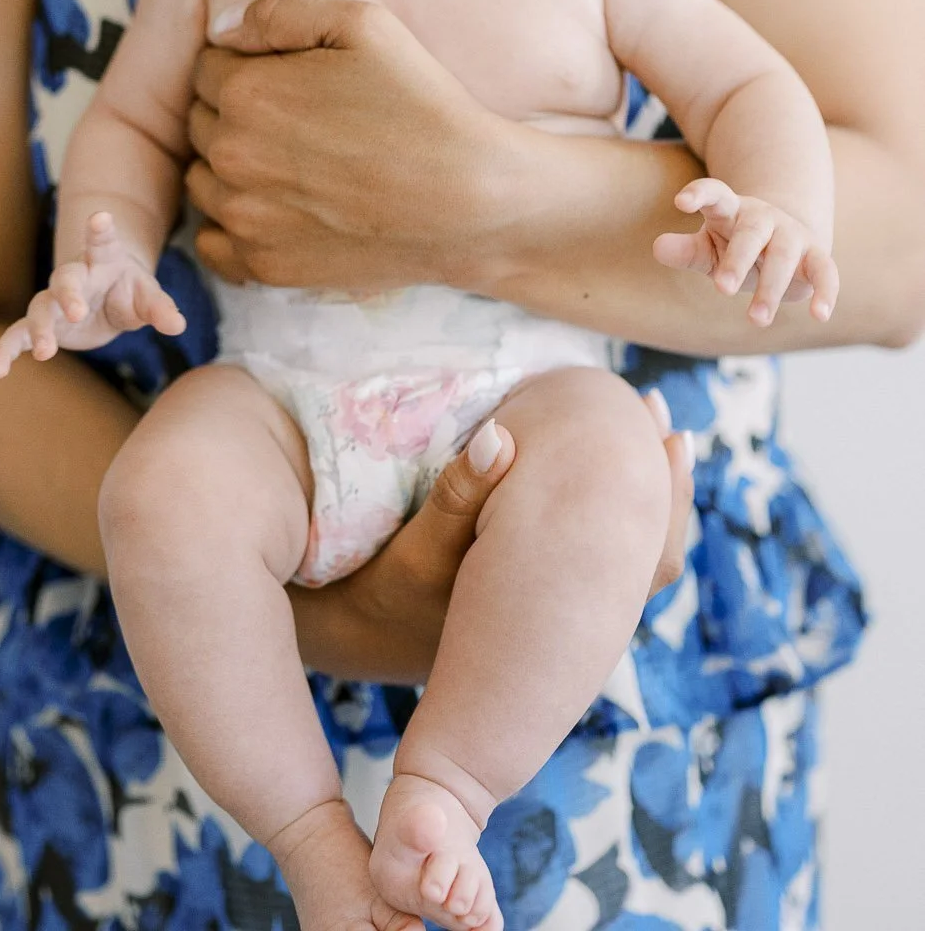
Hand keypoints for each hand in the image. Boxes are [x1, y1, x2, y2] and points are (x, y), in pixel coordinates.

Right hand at [0, 212, 185, 375]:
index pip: (103, 243)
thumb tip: (178, 325)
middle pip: (66, 279)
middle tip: (76, 313)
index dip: (100, 231)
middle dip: (68, 295)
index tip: (101, 217)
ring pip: (40, 308)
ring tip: (45, 352)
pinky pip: (18, 335)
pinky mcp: (43, 324)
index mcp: (104, 260)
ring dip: (40, 329)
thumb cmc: (129, 292)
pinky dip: (5, 351)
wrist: (108, 299)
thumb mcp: (148, 299)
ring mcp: (54, 300)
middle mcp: (75, 277)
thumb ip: (160, 309)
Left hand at [188, 0, 516, 290]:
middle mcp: (231, 156)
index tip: (290, 79)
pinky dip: (233, 226)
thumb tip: (221, 29)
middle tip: (297, 121)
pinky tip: (277, 209)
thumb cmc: (422, 105)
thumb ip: (281, 11)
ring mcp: (244, 217)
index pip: (206, 68)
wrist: (469, 201)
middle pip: (199, 122)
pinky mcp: (264, 265)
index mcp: (246, 92)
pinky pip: (213, 243)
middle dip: (234, 114)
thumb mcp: (364, 24)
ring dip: (231, 168)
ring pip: (203, 180)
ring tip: (293, 164)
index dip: (246, 66)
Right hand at [291, 394, 694, 684]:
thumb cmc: (396, 590)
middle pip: (650, 545)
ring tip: (642, 422)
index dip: (671, 491)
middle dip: (661, 475)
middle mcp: (575, 608)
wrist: (371, 638)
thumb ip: (461, 493)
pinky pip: (595, 545)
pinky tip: (594, 462)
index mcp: (565, 602)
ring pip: (625, 545)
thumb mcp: (422, 545)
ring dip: (637, 485)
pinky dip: (606, 500)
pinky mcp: (538, 588)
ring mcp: (560, 601)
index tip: (670, 428)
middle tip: (654, 404)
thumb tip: (498, 436)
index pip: (650, 554)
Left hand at [653, 178, 838, 326]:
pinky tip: (820, 316)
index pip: (715, 194)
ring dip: (771, 288)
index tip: (681, 202)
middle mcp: (763, 218)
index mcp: (731, 210)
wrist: (785, 239)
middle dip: (738, 260)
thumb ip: (685, 250)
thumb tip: (658, 248)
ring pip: (783, 256)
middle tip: (722, 289)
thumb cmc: (735, 246)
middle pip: (751, 233)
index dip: (699, 194)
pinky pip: (825, 271)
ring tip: (756, 320)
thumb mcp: (708, 248)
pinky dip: (825, 292)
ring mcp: (791, 234)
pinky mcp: (816, 255)